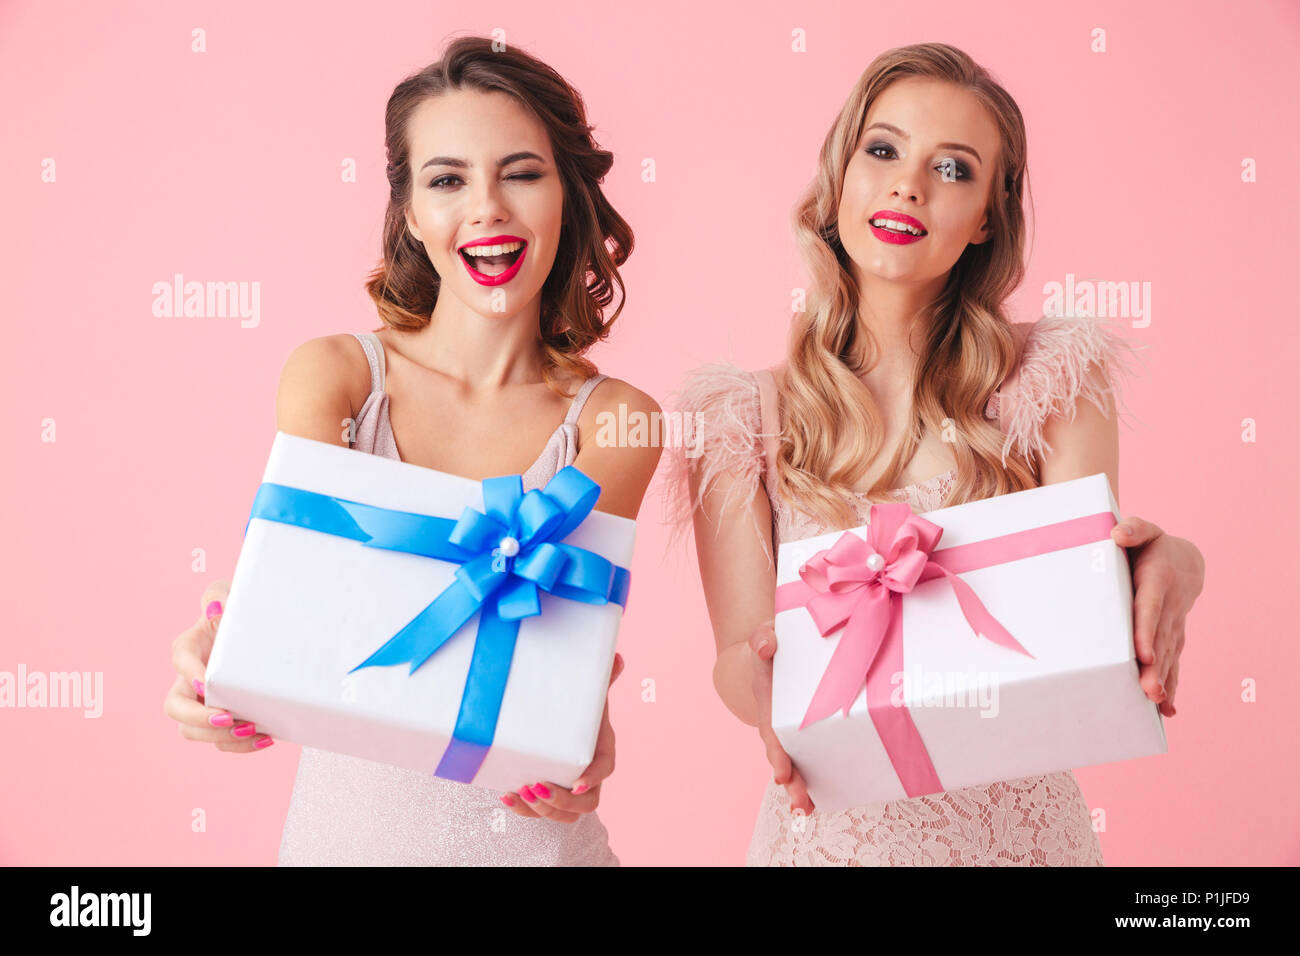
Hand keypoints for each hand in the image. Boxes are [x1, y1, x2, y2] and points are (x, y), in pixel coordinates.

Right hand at [163, 580, 273, 751]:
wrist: (259, 635)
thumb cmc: (240, 613)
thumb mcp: (231, 595)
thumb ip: (219, 595)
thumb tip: (216, 608)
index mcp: (190, 647)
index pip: (180, 658)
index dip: (189, 673)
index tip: (206, 683)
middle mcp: (189, 679)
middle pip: (176, 707)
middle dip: (199, 718)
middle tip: (228, 718)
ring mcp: (202, 702)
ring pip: (193, 730)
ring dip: (220, 738)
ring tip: (253, 731)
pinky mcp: (219, 719)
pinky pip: (219, 741)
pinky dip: (239, 746)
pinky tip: (265, 738)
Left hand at [499, 651, 623, 822]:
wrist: (557, 723)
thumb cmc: (575, 709)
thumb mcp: (586, 693)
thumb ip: (601, 677)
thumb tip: (617, 657)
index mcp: (601, 749)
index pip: (606, 768)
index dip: (594, 777)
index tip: (578, 782)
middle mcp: (589, 775)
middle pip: (588, 802)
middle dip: (563, 801)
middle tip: (538, 786)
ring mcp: (570, 790)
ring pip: (566, 814)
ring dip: (544, 810)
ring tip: (521, 791)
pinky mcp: (549, 797)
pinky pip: (542, 814)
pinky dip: (525, 811)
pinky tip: (507, 796)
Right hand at [749, 621, 813, 814]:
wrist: (773, 650)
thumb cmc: (772, 645)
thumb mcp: (764, 637)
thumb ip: (762, 638)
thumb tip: (766, 645)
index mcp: (769, 703)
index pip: (772, 731)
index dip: (777, 753)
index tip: (781, 773)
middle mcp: (779, 723)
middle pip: (783, 756)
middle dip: (790, 781)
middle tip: (799, 803)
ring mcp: (794, 730)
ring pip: (797, 761)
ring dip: (800, 787)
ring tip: (804, 811)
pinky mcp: (812, 730)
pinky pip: (817, 752)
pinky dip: (818, 775)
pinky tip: (827, 796)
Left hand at [1111, 516, 1205, 717]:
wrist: (1184, 562)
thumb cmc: (1152, 546)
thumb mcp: (1144, 531)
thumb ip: (1133, 529)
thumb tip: (1117, 533)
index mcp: (1157, 583)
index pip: (1149, 609)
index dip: (1146, 632)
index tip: (1143, 654)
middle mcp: (1169, 608)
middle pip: (1160, 640)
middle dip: (1155, 667)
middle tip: (1148, 690)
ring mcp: (1173, 626)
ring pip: (1168, 656)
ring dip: (1163, 680)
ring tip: (1156, 703)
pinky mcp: (1173, 638)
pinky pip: (1173, 663)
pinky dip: (1171, 685)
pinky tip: (1165, 709)